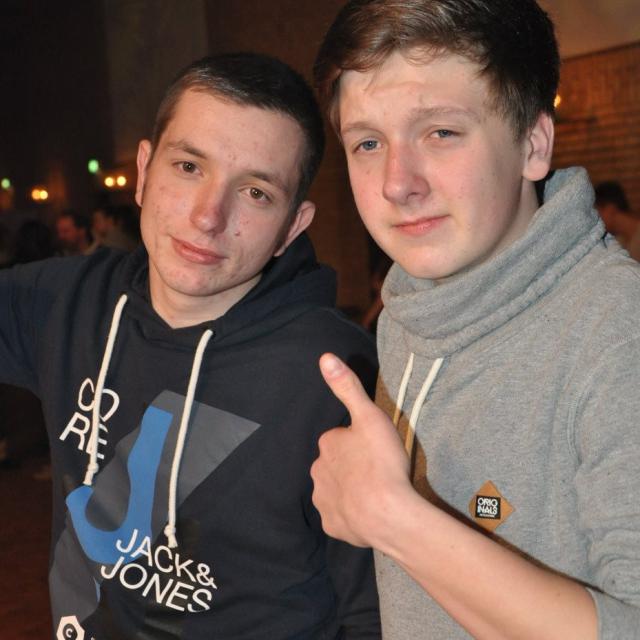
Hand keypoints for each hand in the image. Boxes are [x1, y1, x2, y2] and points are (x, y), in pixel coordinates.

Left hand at [311, 353, 412, 546]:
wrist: (388, 514)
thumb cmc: (381, 462)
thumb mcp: (369, 416)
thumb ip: (347, 387)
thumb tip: (324, 357)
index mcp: (327, 444)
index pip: (340, 438)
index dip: (358, 442)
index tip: (375, 448)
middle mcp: (318, 471)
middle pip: (335, 464)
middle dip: (351, 466)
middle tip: (377, 470)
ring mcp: (323, 500)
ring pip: (336, 489)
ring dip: (350, 489)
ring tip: (376, 492)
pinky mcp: (332, 525)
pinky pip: (340, 516)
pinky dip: (352, 514)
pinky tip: (370, 513)